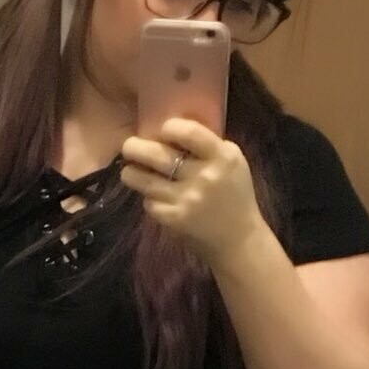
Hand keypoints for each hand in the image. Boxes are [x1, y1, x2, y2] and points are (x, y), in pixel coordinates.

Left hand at [119, 116, 263, 267]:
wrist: (240, 241)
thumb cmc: (234, 197)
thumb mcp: (231, 164)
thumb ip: (207, 146)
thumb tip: (170, 131)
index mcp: (223, 157)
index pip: (189, 131)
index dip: (168, 127)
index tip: (161, 131)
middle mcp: (205, 176)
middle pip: (158, 154)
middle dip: (135, 148)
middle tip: (128, 147)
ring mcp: (188, 199)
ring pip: (145, 180)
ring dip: (131, 174)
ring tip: (129, 171)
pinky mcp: (175, 219)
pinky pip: (150, 202)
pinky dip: (149, 199)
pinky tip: (153, 196)